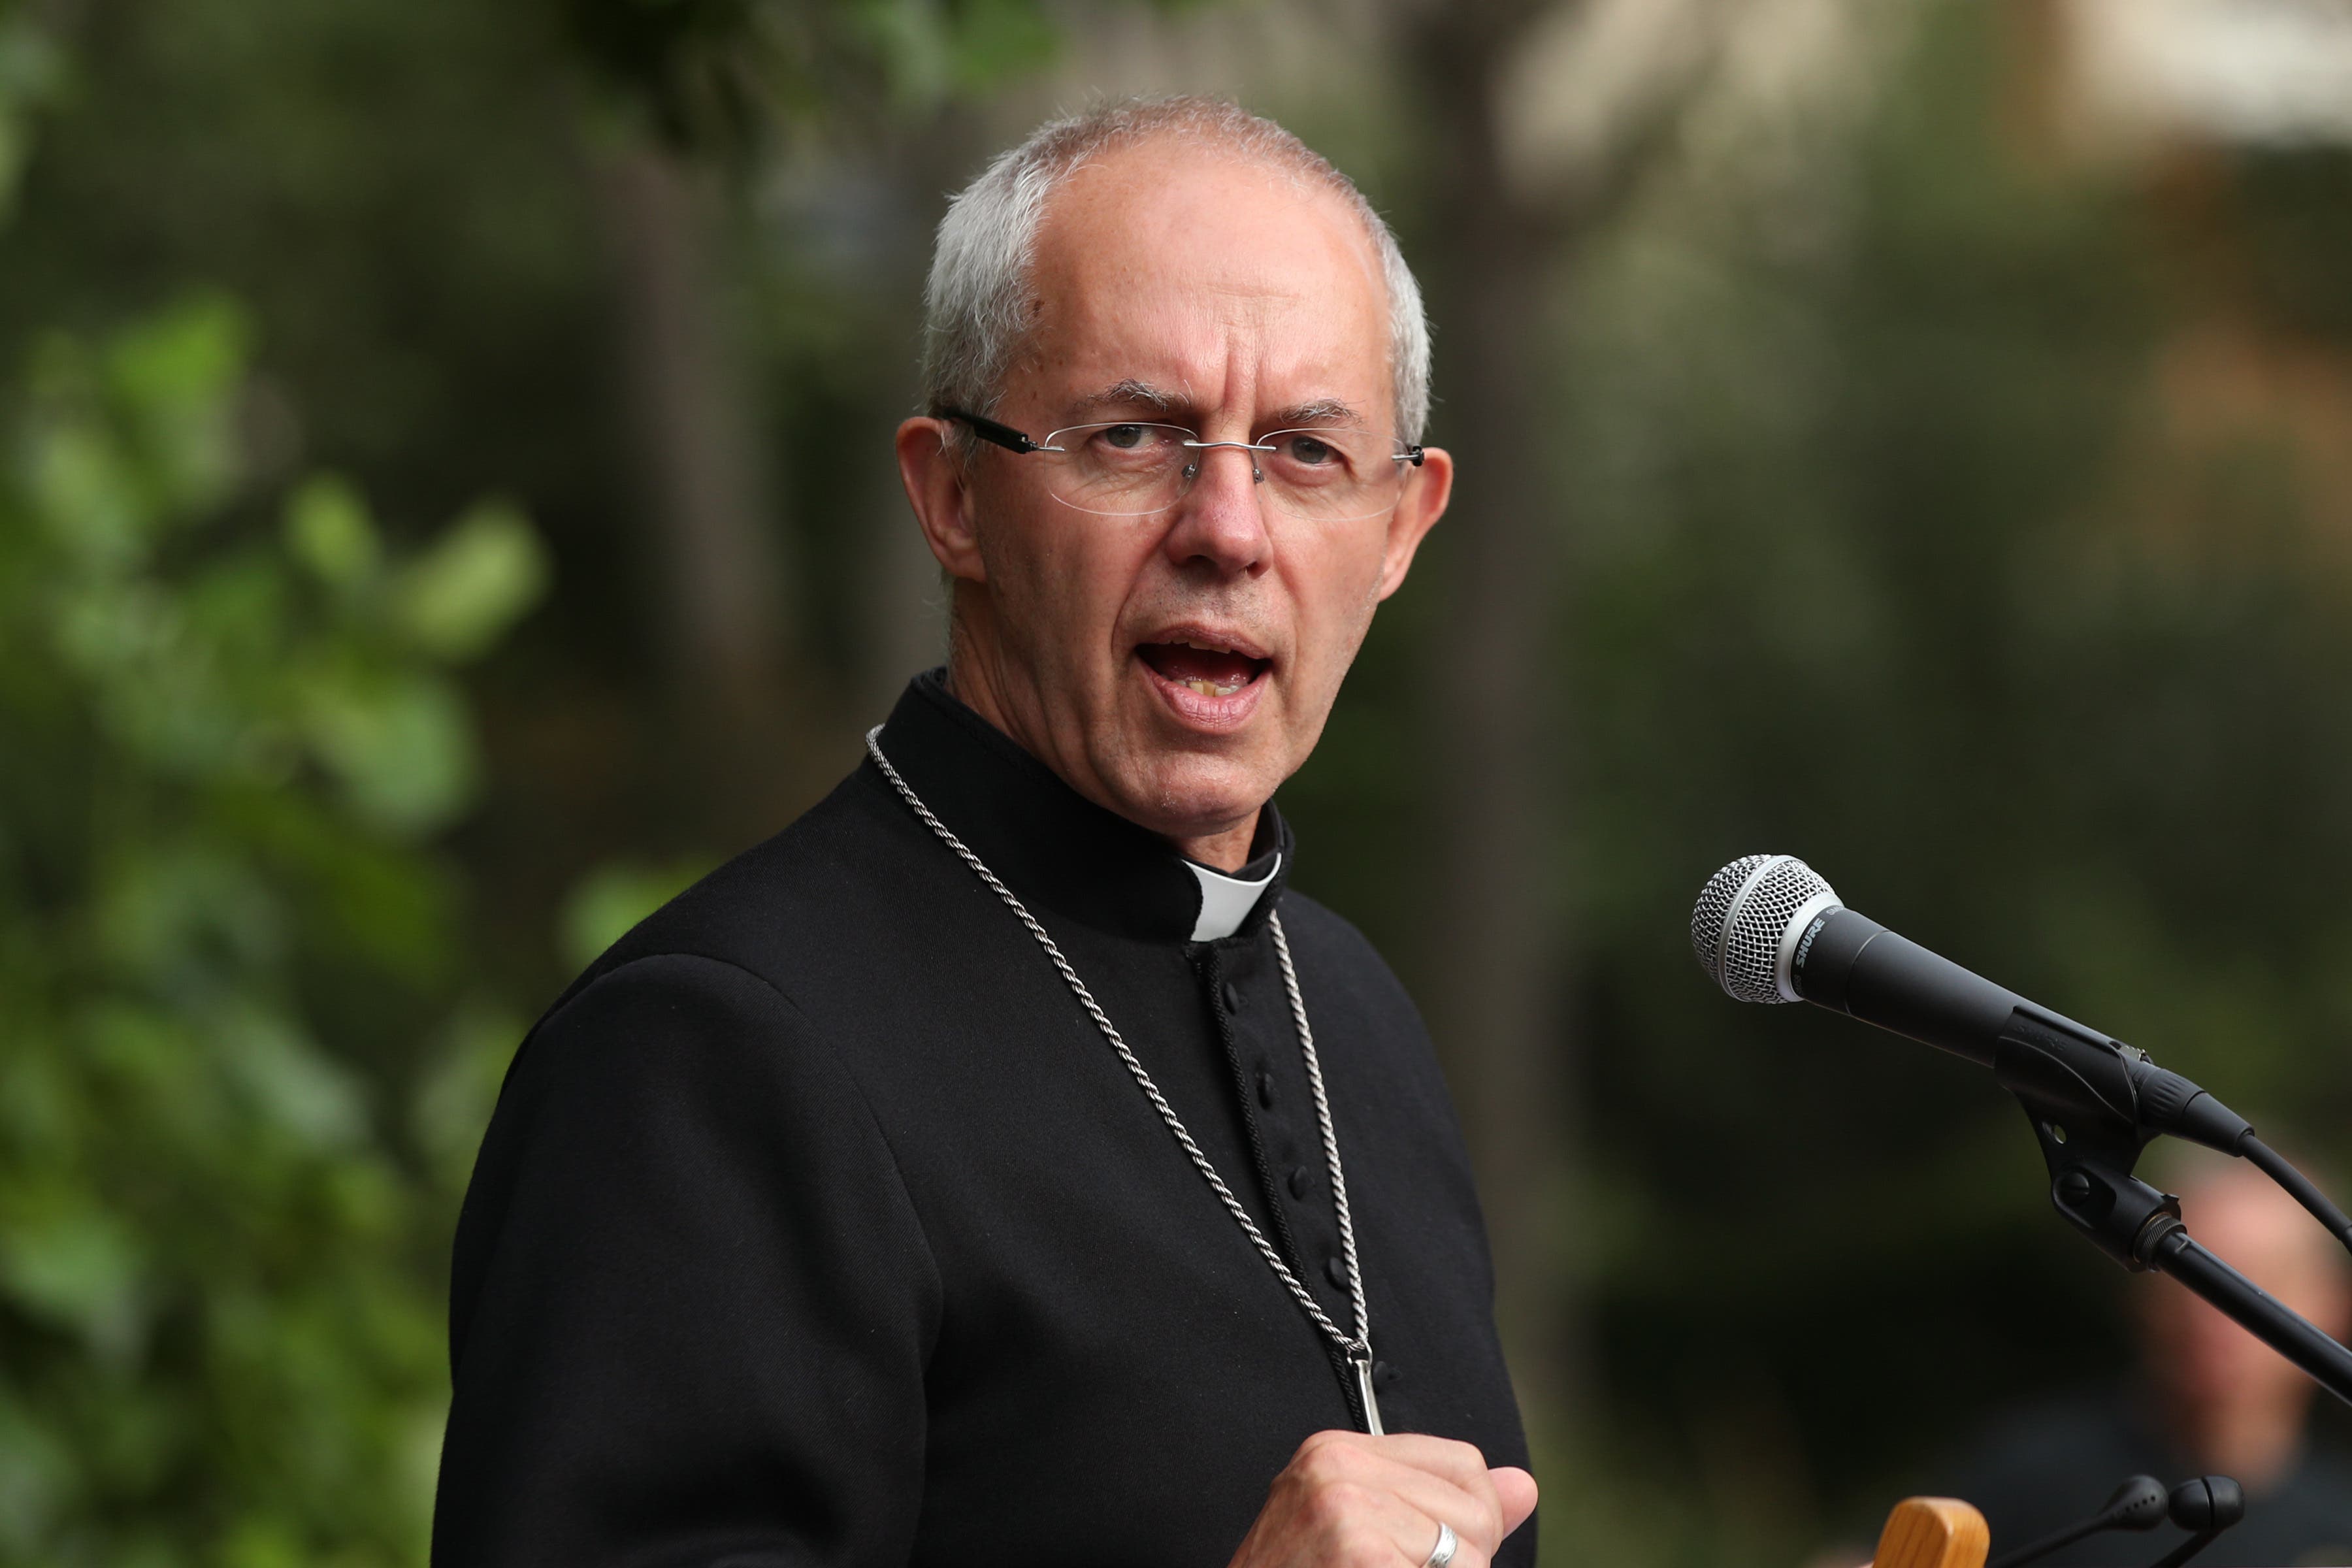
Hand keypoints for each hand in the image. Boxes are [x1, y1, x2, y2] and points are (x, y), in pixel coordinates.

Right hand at [1227, 1430, 1538, 1566]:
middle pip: (1474, 1510)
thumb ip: (1441, 1504)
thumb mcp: (1360, 1532)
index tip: (1423, 1557)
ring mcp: (1345, 1509)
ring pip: (1471, 1557)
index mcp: (1336, 1452)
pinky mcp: (1358, 1553)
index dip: (1468, 1522)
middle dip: (1458, 1564)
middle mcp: (1336, 1466)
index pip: (1463, 1465)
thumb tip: (1524, 1486)